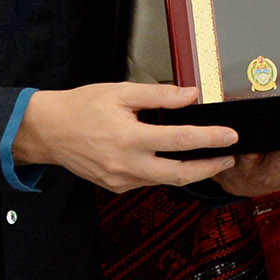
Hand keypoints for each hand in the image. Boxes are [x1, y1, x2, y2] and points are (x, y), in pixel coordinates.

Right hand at [13, 83, 236, 192]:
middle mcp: (127, 165)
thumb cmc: (82, 107)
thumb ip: (159, 95)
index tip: (231, 136)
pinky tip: (174, 161)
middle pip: (180, 174)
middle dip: (209, 167)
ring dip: (190, 172)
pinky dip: (165, 172)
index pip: (180, 140)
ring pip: (165, 181)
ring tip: (209, 160)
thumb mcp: (120, 92)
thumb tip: (191, 95)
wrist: (49, 131)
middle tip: (229, 157)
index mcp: (129, 138)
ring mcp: (121, 180)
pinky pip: (148, 181)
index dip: (210, 138)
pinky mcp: (116, 187)